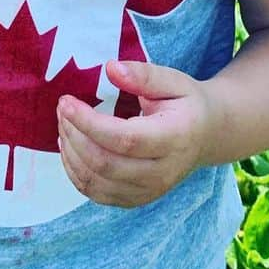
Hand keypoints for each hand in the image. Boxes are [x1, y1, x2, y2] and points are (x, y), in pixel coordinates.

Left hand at [56, 60, 215, 207]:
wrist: (207, 135)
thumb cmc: (187, 103)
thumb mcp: (173, 80)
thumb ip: (143, 75)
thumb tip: (110, 69)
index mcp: (175, 138)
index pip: (124, 139)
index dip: (89, 123)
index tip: (67, 102)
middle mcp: (163, 172)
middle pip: (106, 164)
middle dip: (75, 135)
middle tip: (62, 108)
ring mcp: (149, 191)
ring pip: (97, 182)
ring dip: (71, 153)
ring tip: (64, 124)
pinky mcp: (136, 199)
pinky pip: (97, 194)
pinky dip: (76, 172)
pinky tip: (71, 147)